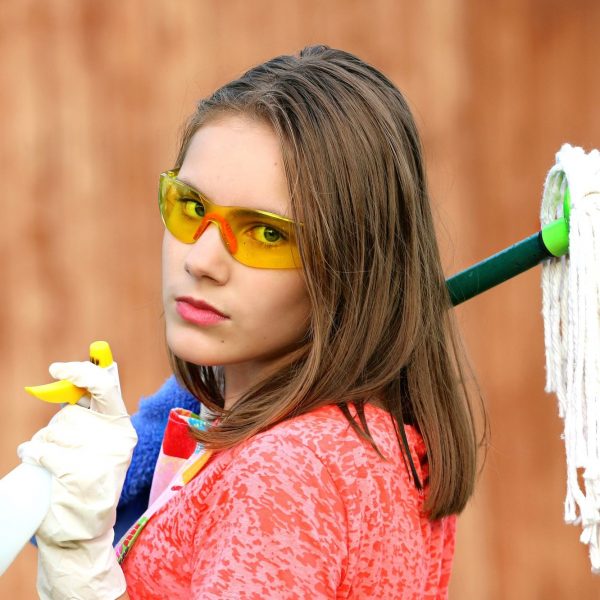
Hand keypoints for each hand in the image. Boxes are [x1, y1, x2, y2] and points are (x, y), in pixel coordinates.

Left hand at [17, 360, 137, 599]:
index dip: (82, 372)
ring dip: (42, 444)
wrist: (81, 530)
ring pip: (54, 432)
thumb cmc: (84, 479)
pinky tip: (40, 465)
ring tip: (51, 462)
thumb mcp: (95, 445)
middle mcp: (117, 441)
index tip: (58, 369)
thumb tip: (68, 379)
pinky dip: (34, 455)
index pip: (106, 387)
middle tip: (59, 446)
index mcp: (122, 429)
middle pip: (70, 415)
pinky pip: (44, 451)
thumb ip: (87, 414)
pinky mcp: (79, 475)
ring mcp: (100, 459)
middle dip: (56, 428)